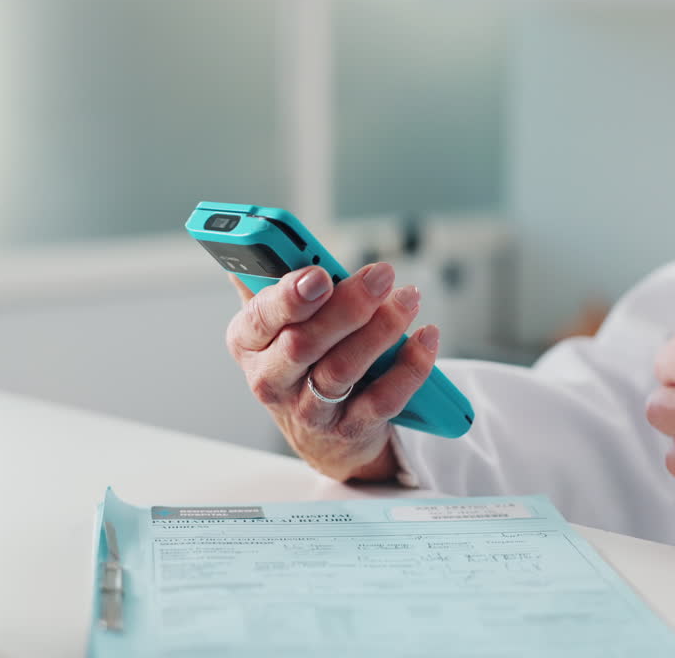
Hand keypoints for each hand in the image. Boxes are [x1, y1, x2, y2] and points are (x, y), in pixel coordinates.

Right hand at [224, 262, 439, 481]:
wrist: (322, 438)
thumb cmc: (298, 365)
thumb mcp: (275, 325)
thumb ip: (270, 283)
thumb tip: (261, 236)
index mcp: (248, 344)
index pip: (260, 318)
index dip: (288, 297)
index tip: (319, 274)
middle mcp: (272, 381)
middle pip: (305, 344)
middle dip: (347, 306)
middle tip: (382, 274)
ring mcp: (310, 411)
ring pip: (343, 369)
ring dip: (382, 329)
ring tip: (408, 298)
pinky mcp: (350, 430)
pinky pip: (383, 399)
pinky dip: (410, 366)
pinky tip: (425, 337)